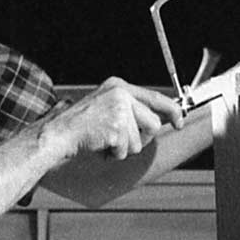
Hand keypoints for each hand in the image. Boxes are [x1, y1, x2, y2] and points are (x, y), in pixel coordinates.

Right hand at [41, 78, 183, 160]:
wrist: (60, 133)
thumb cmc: (82, 125)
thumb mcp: (108, 106)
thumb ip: (131, 108)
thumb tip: (159, 118)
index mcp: (119, 86)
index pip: (156, 97)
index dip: (172, 111)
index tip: (180, 121)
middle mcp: (120, 94)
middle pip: (153, 123)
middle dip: (141, 138)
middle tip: (121, 140)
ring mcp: (118, 109)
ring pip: (140, 140)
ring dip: (125, 147)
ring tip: (106, 140)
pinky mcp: (115, 127)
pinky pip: (126, 149)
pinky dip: (115, 154)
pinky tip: (101, 145)